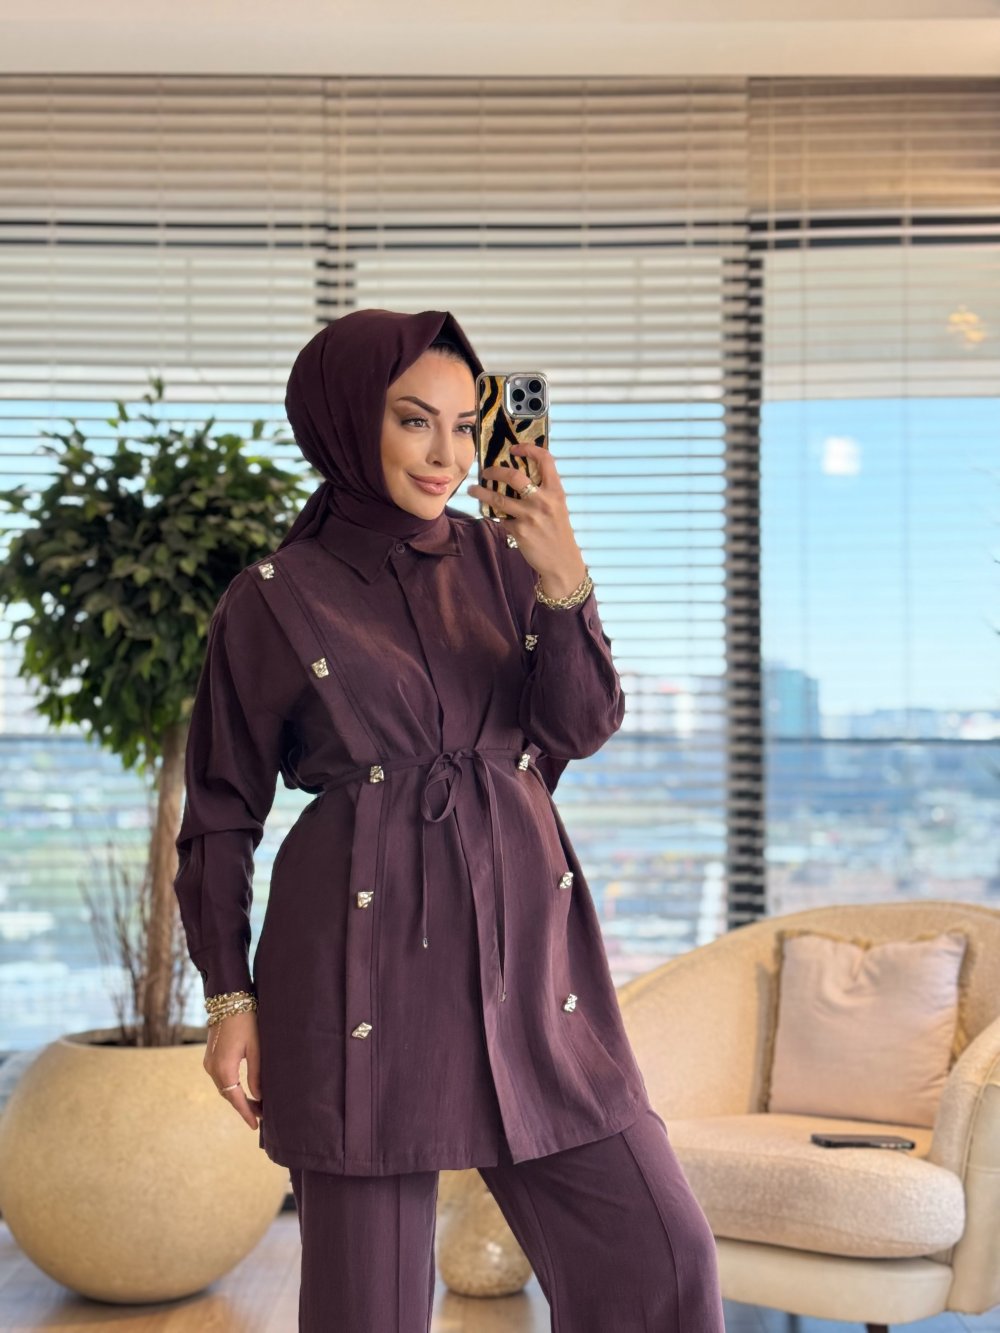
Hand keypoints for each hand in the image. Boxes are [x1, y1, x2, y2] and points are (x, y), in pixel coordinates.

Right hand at [204, 1010, 262, 1129]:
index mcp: (224, 1068)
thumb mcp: (256, 1048)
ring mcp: (209, 1063)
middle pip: (228, 1096)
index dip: (246, 1113)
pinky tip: (244, 1090)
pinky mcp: (210, 1057)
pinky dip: (233, 1087)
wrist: (228, 999)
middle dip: (244, 1107)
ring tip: (257, 1105)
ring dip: (238, 1097)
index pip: (236, 1099)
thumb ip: (257, 1074)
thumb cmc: (246, 1021)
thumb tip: (259, 1097)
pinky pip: (221, 1079)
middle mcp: (212, 1068)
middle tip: (262, 1116)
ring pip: (224, 1088)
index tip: (256, 1126)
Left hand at [467, 441, 587, 597]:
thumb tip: (518, 475)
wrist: (562, 561)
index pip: (545, 459)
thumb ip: (543, 490)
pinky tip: (488, 513)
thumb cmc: (558, 531)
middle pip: (514, 476)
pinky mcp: (520, 532)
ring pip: (498, 499)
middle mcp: (543, 501)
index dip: (528, 449)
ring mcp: (530, 517)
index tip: (514, 448)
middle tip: (485, 472)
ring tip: (473, 490)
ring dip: (481, 492)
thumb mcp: (557, 506)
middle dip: (495, 471)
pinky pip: (500, 518)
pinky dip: (493, 515)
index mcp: (556, 491)